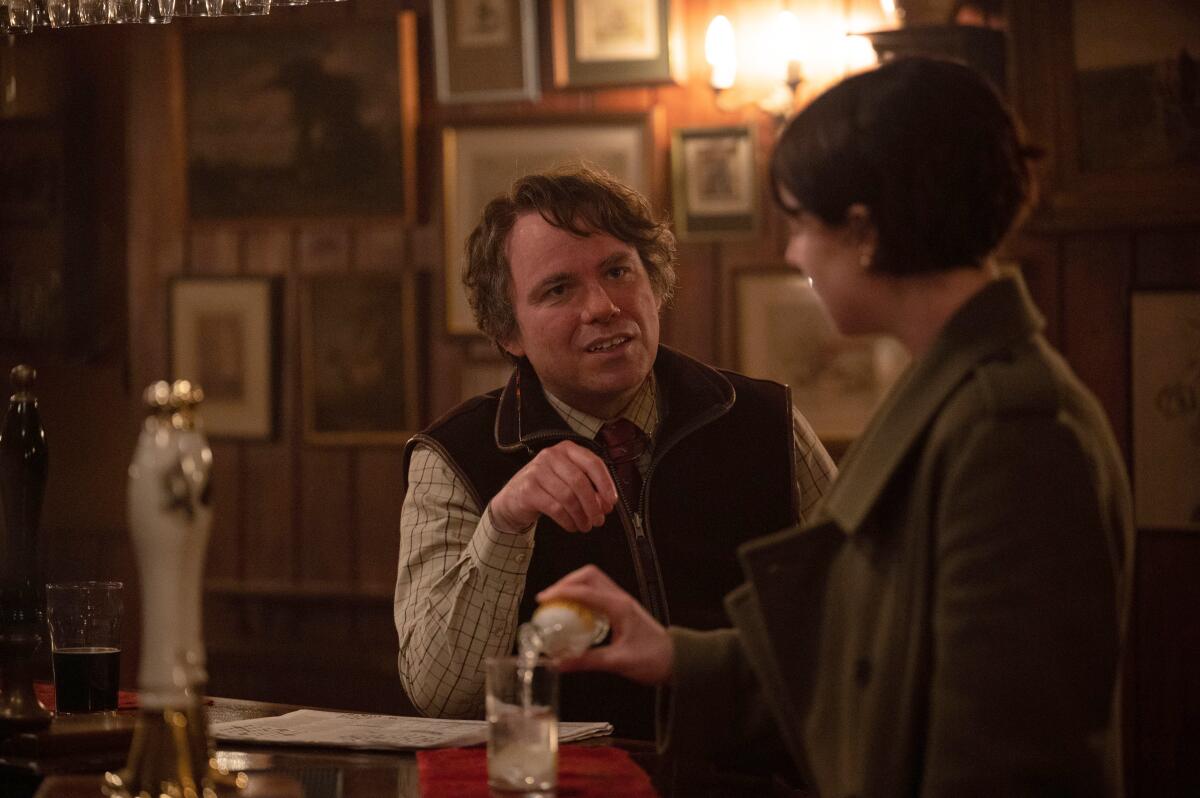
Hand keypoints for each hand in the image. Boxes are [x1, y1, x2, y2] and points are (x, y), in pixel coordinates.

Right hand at [489, 441, 618, 533]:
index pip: (593, 462)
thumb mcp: (568, 479)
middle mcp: (551, 455)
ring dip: (581, 516)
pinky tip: (572, 526)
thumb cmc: (546, 488)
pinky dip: (568, 520)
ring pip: (568, 497)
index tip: (611, 502)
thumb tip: (606, 504)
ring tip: (585, 526)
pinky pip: (555, 508)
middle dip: (593, 505)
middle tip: (599, 520)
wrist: (513, 498)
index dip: (605, 484)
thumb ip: (588, 486)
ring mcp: (537, 471)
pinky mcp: (528, 489)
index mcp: (567, 449)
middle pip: (580, 482)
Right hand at [537, 565, 673, 685]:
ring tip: (558, 603)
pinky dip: (582, 596)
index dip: (562, 592)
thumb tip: (559, 664)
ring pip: (593, 581)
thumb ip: (587, 661)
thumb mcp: (618, 662)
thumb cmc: (654, 659)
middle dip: (566, 582)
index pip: (585, 591)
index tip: (544, 599)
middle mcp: (620, 599)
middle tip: (549, 598)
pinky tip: (574, 613)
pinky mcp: (621, 609)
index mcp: (619, 607)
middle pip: (588, 576)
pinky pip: (597, 594)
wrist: (677, 660)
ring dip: (574, 587)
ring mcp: (622, 602)